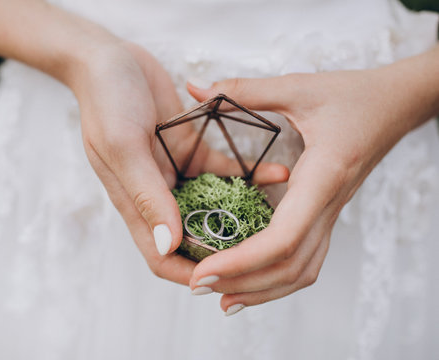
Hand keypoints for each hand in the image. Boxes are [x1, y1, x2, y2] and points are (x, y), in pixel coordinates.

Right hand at [71, 42, 288, 284]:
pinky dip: (246, 174)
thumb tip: (168, 245)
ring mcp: (175, 173)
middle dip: (225, 248)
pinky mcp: (190, 150)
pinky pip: (223, 170)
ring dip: (241, 214)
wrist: (112, 58)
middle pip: (192, 237)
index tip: (226, 277)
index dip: (190, 273)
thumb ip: (146, 194)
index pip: (160, 255)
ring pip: (212, 208)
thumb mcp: (123, 145)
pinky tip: (277, 173)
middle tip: (265, 251)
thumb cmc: (107, 100)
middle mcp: (156, 194)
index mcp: (134, 201)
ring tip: (281, 219)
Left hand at [187, 53, 438, 312]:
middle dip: (243, 283)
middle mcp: (329, 205)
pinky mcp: (327, 215)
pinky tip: (249, 281)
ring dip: (261, 290)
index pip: (283, 238)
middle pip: (289, 266)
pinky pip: (306, 260)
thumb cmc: (353, 96)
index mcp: (321, 177)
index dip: (241, 261)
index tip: (203, 270)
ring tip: (220, 297)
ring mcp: (331, 215)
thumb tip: (195, 88)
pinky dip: (277, 278)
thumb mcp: (299, 87)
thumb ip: (245, 90)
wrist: (397, 106)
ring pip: (301, 271)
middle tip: (198, 286)